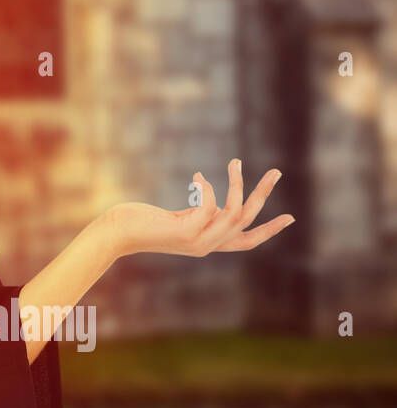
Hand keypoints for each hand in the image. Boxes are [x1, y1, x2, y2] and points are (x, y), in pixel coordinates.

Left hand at [105, 158, 293, 258]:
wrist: (116, 232)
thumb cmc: (141, 221)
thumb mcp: (179, 219)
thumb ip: (199, 215)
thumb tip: (216, 204)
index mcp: (207, 243)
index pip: (246, 241)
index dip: (269, 230)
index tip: (291, 218)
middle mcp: (207, 246)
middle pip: (247, 222)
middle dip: (263, 195)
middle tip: (276, 172)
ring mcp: (198, 242)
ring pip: (234, 212)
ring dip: (237, 184)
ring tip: (235, 162)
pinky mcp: (186, 233)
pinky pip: (209, 207)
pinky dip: (207, 188)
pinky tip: (197, 176)